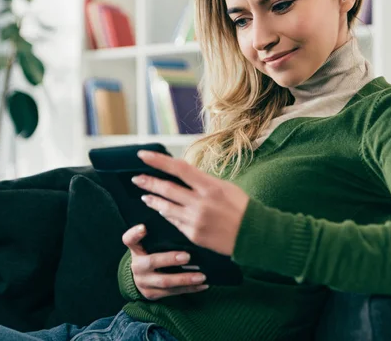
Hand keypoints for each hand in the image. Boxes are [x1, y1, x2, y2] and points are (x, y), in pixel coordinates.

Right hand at [122, 224, 209, 300]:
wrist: (141, 279)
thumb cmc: (151, 254)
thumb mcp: (149, 245)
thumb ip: (159, 237)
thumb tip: (179, 219)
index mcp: (136, 250)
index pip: (129, 240)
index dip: (135, 234)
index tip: (144, 227)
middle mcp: (137, 266)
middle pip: (151, 262)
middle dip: (170, 259)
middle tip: (187, 256)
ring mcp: (144, 282)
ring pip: (165, 281)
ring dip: (185, 279)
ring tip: (202, 276)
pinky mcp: (152, 294)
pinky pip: (173, 292)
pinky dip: (190, 289)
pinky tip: (203, 285)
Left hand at [132, 150, 249, 256]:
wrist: (254, 235)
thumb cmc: (242, 207)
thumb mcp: (225, 187)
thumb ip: (202, 182)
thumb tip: (182, 175)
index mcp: (209, 186)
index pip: (178, 168)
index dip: (158, 161)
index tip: (143, 156)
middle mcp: (200, 203)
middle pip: (167, 189)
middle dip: (148, 182)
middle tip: (136, 178)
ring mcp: (195, 220)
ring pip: (165, 208)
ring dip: (153, 200)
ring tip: (145, 195)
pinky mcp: (193, 235)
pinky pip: (174, 222)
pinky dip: (167, 214)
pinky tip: (162, 210)